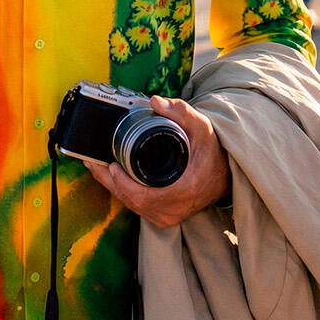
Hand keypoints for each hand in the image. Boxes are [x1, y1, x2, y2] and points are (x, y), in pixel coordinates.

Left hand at [85, 96, 229, 229]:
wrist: (226, 173)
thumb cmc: (212, 151)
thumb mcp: (201, 126)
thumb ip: (180, 111)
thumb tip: (155, 102)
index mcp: (182, 191)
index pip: (141, 196)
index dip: (121, 182)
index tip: (111, 163)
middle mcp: (173, 210)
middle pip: (130, 200)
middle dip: (109, 180)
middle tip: (92, 161)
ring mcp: (168, 216)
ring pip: (132, 205)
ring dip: (113, 186)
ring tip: (97, 165)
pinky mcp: (164, 217)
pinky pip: (137, 207)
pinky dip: (124, 192)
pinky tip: (113, 177)